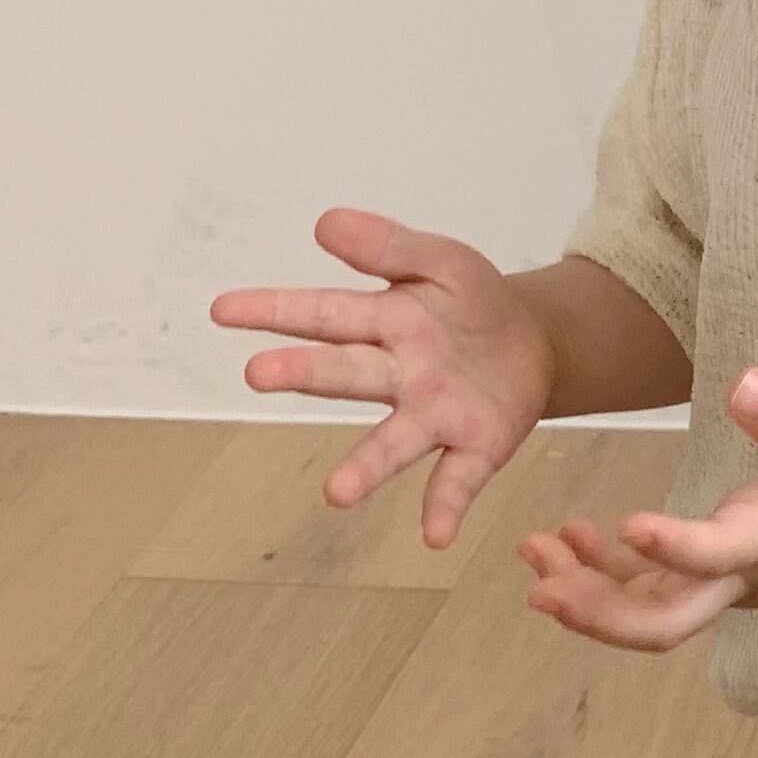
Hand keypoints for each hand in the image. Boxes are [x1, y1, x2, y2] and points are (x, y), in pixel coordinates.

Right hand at [210, 209, 558, 547]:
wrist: (535, 341)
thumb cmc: (471, 302)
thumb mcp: (440, 260)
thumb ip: (388, 246)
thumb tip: (325, 222)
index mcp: (384, 323)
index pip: (323, 314)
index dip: (274, 310)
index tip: (223, 310)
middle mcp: (397, 376)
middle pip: (346, 374)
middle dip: (304, 373)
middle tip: (259, 374)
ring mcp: (433, 416)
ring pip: (392, 442)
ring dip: (365, 468)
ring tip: (337, 493)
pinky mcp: (475, 446)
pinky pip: (456, 478)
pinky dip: (443, 506)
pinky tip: (435, 534)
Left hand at [519, 368, 757, 652]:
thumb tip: (743, 383)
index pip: (719, 556)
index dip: (675, 546)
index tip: (629, 524)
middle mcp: (741, 577)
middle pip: (665, 620)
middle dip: (600, 612)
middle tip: (543, 588)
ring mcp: (725, 586)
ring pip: (648, 610)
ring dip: (587, 591)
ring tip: (532, 550)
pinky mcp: (717, 579)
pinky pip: (652, 588)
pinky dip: (604, 574)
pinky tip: (565, 543)